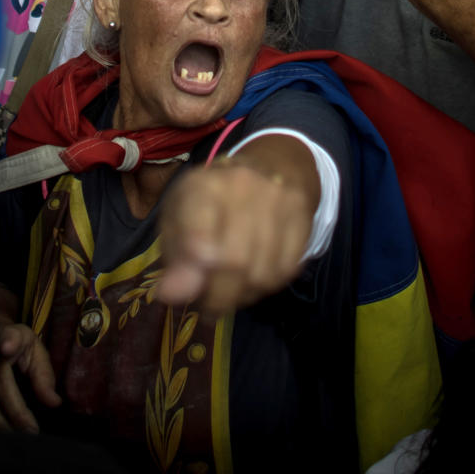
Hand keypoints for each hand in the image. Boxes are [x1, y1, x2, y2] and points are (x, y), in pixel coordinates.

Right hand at [0, 320, 59, 432]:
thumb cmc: (19, 347)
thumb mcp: (36, 353)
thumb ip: (44, 376)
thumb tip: (54, 403)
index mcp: (8, 337)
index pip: (7, 338)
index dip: (7, 342)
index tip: (7, 347)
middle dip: (15, 411)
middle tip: (31, 432)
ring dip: (1, 422)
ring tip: (19, 438)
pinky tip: (0, 436)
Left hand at [155, 163, 311, 314]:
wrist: (267, 165)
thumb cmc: (209, 200)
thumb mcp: (178, 220)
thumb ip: (175, 259)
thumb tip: (172, 296)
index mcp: (202, 186)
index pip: (199, 232)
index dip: (195, 267)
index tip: (189, 292)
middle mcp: (243, 186)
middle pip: (234, 262)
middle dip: (218, 298)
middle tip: (209, 309)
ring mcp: (278, 199)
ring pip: (263, 273)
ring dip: (244, 296)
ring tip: (231, 293)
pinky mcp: (302, 215)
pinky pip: (286, 270)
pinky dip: (267, 286)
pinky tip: (253, 279)